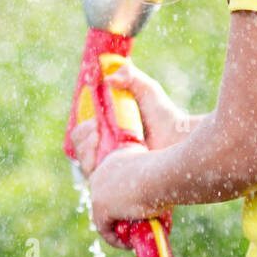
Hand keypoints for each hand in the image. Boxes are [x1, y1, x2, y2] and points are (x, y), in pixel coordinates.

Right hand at [69, 60, 196, 177]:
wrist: (176, 137)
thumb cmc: (164, 114)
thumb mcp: (146, 89)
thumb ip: (129, 76)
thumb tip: (107, 78)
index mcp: (109, 132)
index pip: (82, 133)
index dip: (82, 128)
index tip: (91, 120)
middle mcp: (108, 150)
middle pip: (79, 148)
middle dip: (81, 137)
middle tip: (95, 129)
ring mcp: (112, 166)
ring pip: (83, 163)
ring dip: (84, 148)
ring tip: (98, 137)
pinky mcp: (117, 180)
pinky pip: (93, 176)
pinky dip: (91, 163)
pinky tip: (103, 152)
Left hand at [88, 146, 163, 249]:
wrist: (163, 174)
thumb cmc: (169, 174)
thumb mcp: (160, 178)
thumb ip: (152, 187)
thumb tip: (157, 204)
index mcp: (116, 160)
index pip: (112, 186)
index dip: (121, 203)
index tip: (134, 216)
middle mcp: (102, 172)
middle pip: (105, 201)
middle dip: (116, 217)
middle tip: (132, 229)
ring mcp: (98, 190)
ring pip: (103, 216)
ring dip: (117, 230)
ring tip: (133, 239)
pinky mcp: (100, 207)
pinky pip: (104, 229)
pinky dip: (116, 240)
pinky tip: (130, 245)